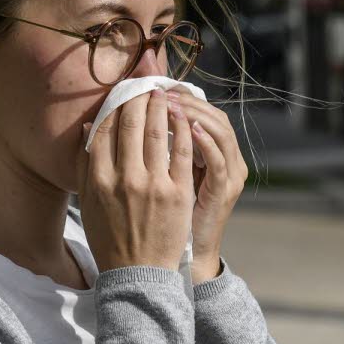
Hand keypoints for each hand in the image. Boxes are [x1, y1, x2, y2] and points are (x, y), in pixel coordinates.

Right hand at [75, 88, 195, 272]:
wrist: (138, 274)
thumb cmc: (110, 238)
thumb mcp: (88, 203)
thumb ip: (85, 164)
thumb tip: (89, 127)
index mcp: (99, 179)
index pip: (106, 129)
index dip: (116, 104)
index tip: (124, 90)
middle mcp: (124, 178)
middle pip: (131, 124)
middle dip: (139, 97)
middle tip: (147, 82)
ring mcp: (152, 185)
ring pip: (157, 133)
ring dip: (161, 107)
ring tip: (165, 92)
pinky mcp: (178, 193)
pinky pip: (182, 152)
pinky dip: (184, 130)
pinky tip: (184, 116)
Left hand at [166, 90, 246, 283]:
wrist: (166, 261)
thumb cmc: (158, 219)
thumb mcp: (158, 178)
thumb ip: (149, 147)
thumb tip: (115, 118)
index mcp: (208, 152)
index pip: (199, 110)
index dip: (179, 94)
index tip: (153, 81)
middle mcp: (224, 158)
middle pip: (211, 113)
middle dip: (185, 97)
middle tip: (160, 85)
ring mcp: (227, 173)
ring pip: (219, 129)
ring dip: (195, 112)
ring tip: (170, 100)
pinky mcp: (224, 189)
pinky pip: (219, 159)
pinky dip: (205, 141)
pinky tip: (191, 127)